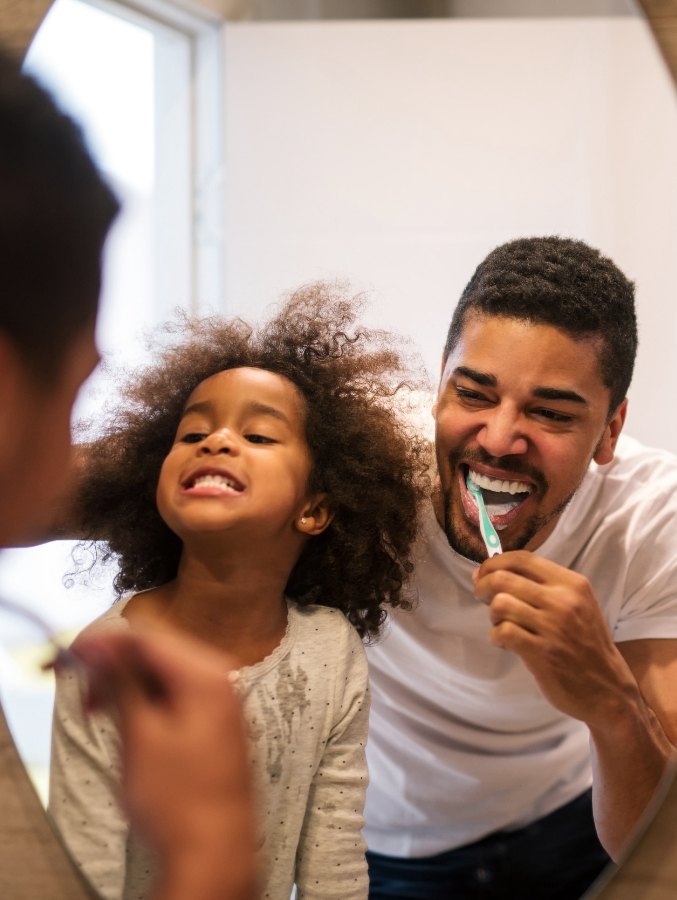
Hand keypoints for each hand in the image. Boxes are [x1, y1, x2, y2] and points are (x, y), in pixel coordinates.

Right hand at [73, 625, 257, 899]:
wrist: (215, 853)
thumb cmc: (181, 803)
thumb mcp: (140, 735)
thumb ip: (121, 683)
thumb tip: (101, 649)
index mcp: (207, 676)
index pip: (149, 638)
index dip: (106, 644)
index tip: (75, 655)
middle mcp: (222, 681)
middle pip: (159, 653)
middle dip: (117, 667)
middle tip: (84, 690)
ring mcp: (224, 704)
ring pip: (166, 675)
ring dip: (129, 686)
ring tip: (99, 711)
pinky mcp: (218, 725)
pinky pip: (179, 696)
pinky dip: (149, 702)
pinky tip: (128, 722)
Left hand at [472, 550, 637, 724]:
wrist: (607, 688)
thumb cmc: (585, 643)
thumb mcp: (576, 605)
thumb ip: (543, 586)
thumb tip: (493, 572)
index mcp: (571, 584)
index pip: (523, 559)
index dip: (494, 563)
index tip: (483, 573)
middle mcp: (562, 601)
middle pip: (504, 579)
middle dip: (483, 586)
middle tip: (482, 597)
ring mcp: (552, 627)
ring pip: (500, 604)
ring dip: (492, 615)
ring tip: (501, 624)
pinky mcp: (541, 652)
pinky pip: (503, 632)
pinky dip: (496, 636)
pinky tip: (505, 642)